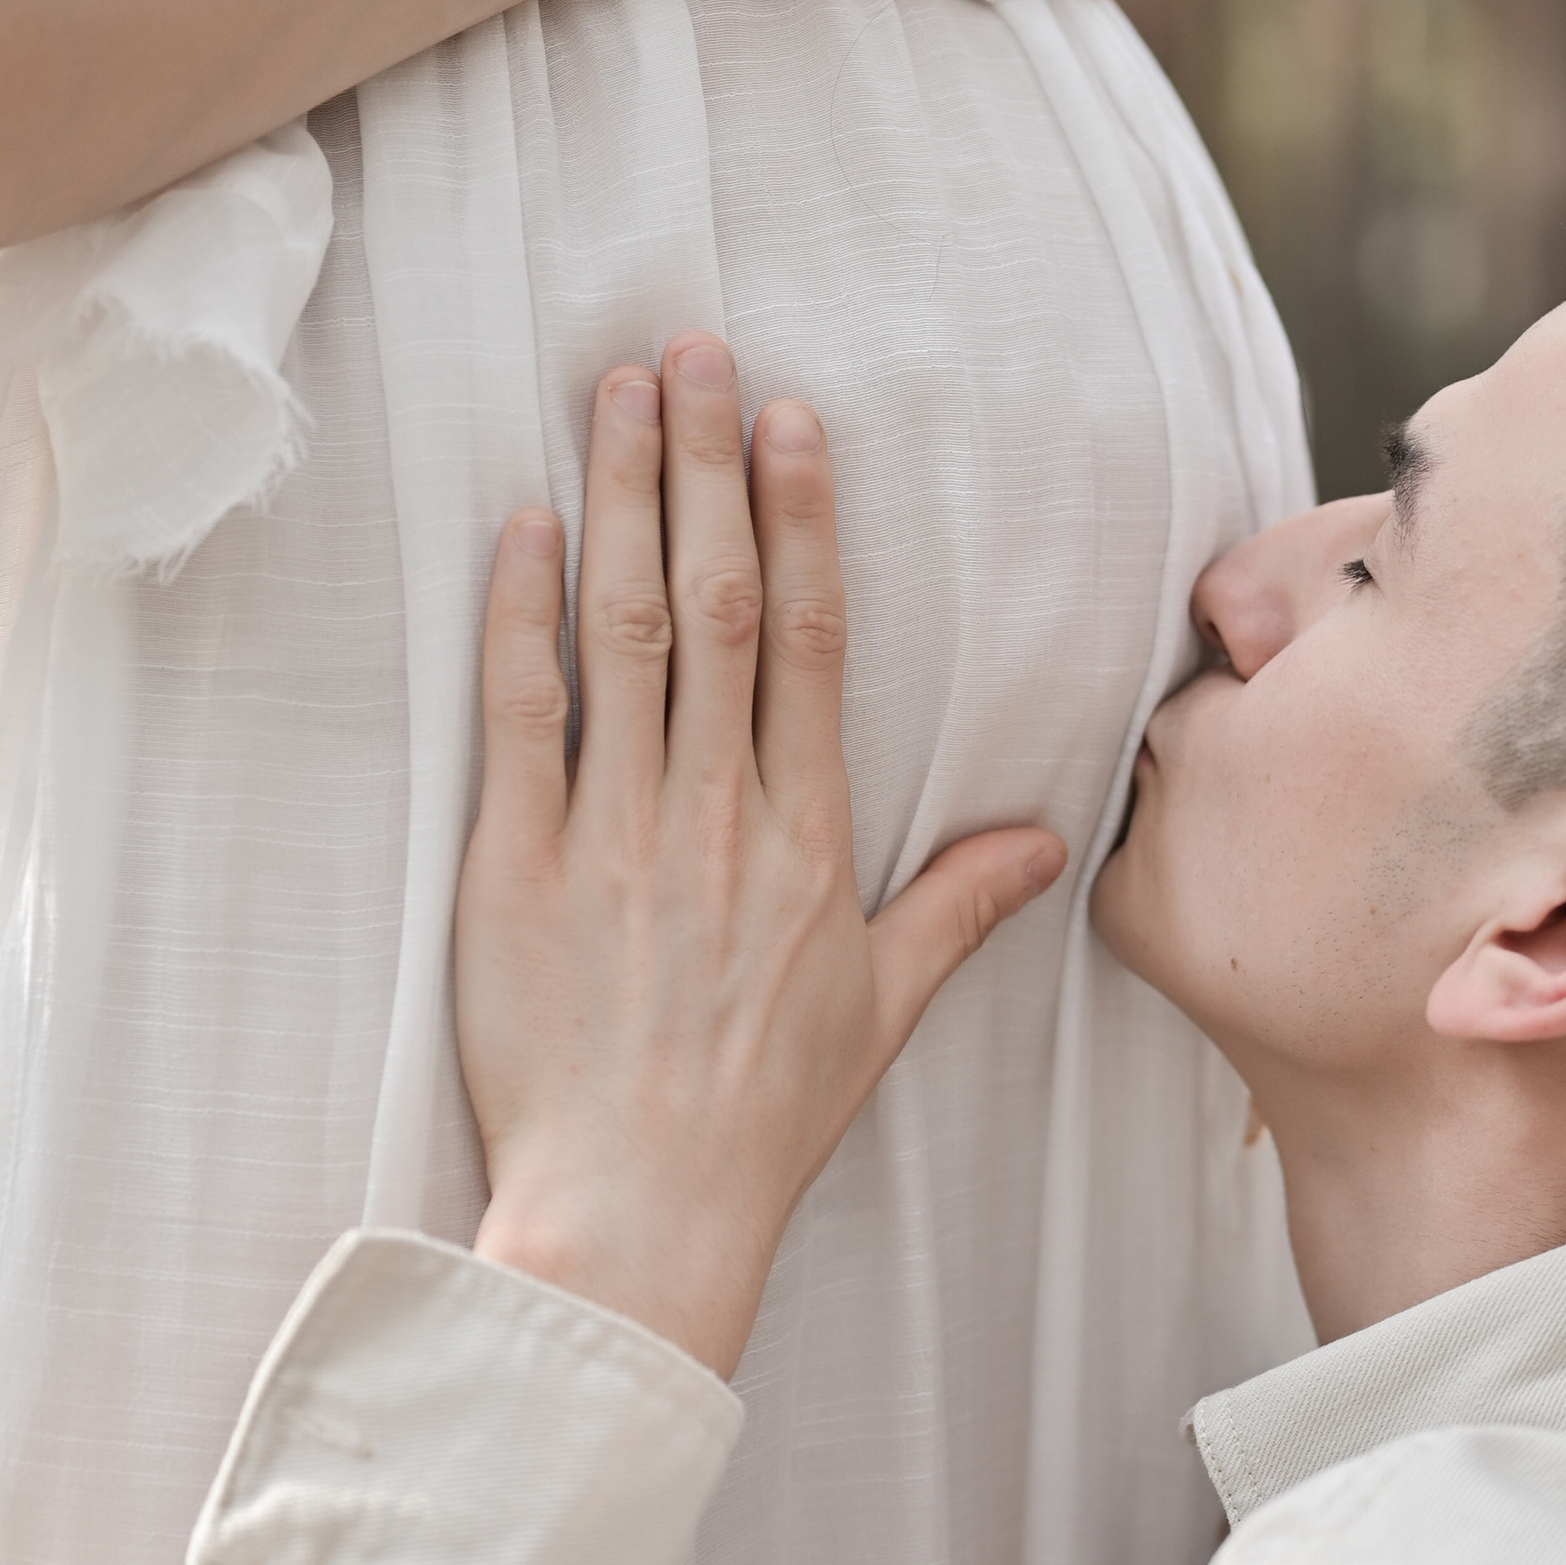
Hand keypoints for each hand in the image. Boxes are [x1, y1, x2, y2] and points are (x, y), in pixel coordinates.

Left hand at [456, 340, 1065, 1370]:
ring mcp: (618, 836)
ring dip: (623, 501)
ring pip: (630, 633)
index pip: (812, 641)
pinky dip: (522, 617)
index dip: (803, 517)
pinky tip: (523, 528)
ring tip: (615, 393)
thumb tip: (1045, 843)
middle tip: (693, 349)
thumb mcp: (880, 1012)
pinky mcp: (520, 871)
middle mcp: (720, 816)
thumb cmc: (757, 1122)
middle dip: (707, 464)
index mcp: (810, 840)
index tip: (792, 419)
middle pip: (721, 603)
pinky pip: (526, 718)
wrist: (639, 1216)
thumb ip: (957, 910)